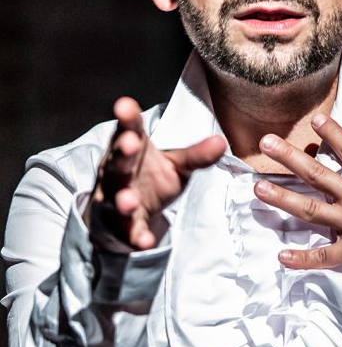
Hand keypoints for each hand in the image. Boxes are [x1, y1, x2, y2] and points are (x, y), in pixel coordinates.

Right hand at [84, 96, 225, 250]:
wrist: (123, 213)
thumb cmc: (148, 178)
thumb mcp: (175, 164)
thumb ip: (195, 155)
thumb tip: (221, 142)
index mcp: (131, 149)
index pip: (128, 130)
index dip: (127, 118)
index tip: (125, 104)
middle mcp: (117, 172)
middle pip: (117, 162)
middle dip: (123, 153)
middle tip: (130, 143)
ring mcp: (115, 199)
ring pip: (115, 198)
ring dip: (122, 199)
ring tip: (129, 200)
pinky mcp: (120, 227)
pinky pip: (127, 232)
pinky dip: (135, 236)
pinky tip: (144, 241)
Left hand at [253, 113, 341, 274]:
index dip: (332, 132)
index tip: (315, 120)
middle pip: (316, 173)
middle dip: (288, 157)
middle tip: (265, 144)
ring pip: (309, 208)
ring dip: (282, 198)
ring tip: (258, 189)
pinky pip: (322, 256)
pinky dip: (302, 259)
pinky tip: (281, 257)